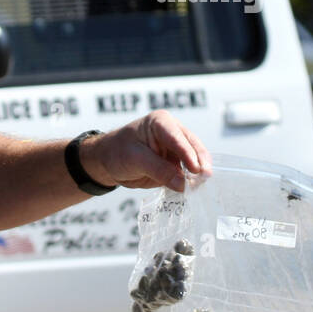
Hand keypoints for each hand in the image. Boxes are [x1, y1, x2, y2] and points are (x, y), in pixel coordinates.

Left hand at [80, 110, 211, 192]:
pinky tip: (195, 189)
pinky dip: (192, 180)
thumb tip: (183, 184)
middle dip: (200, 163)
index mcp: (161, 122)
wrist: (107, 161)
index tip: (196, 169)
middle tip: (205, 179)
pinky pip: (188, 172)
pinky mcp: (176, 163)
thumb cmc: (117, 152)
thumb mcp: (135, 159)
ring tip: (201, 186)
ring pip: (194, 159)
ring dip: (198, 173)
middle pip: (193, 146)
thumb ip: (159, 170)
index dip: (188, 154)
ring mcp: (176, 148)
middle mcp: (173, 132)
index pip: (178, 138)